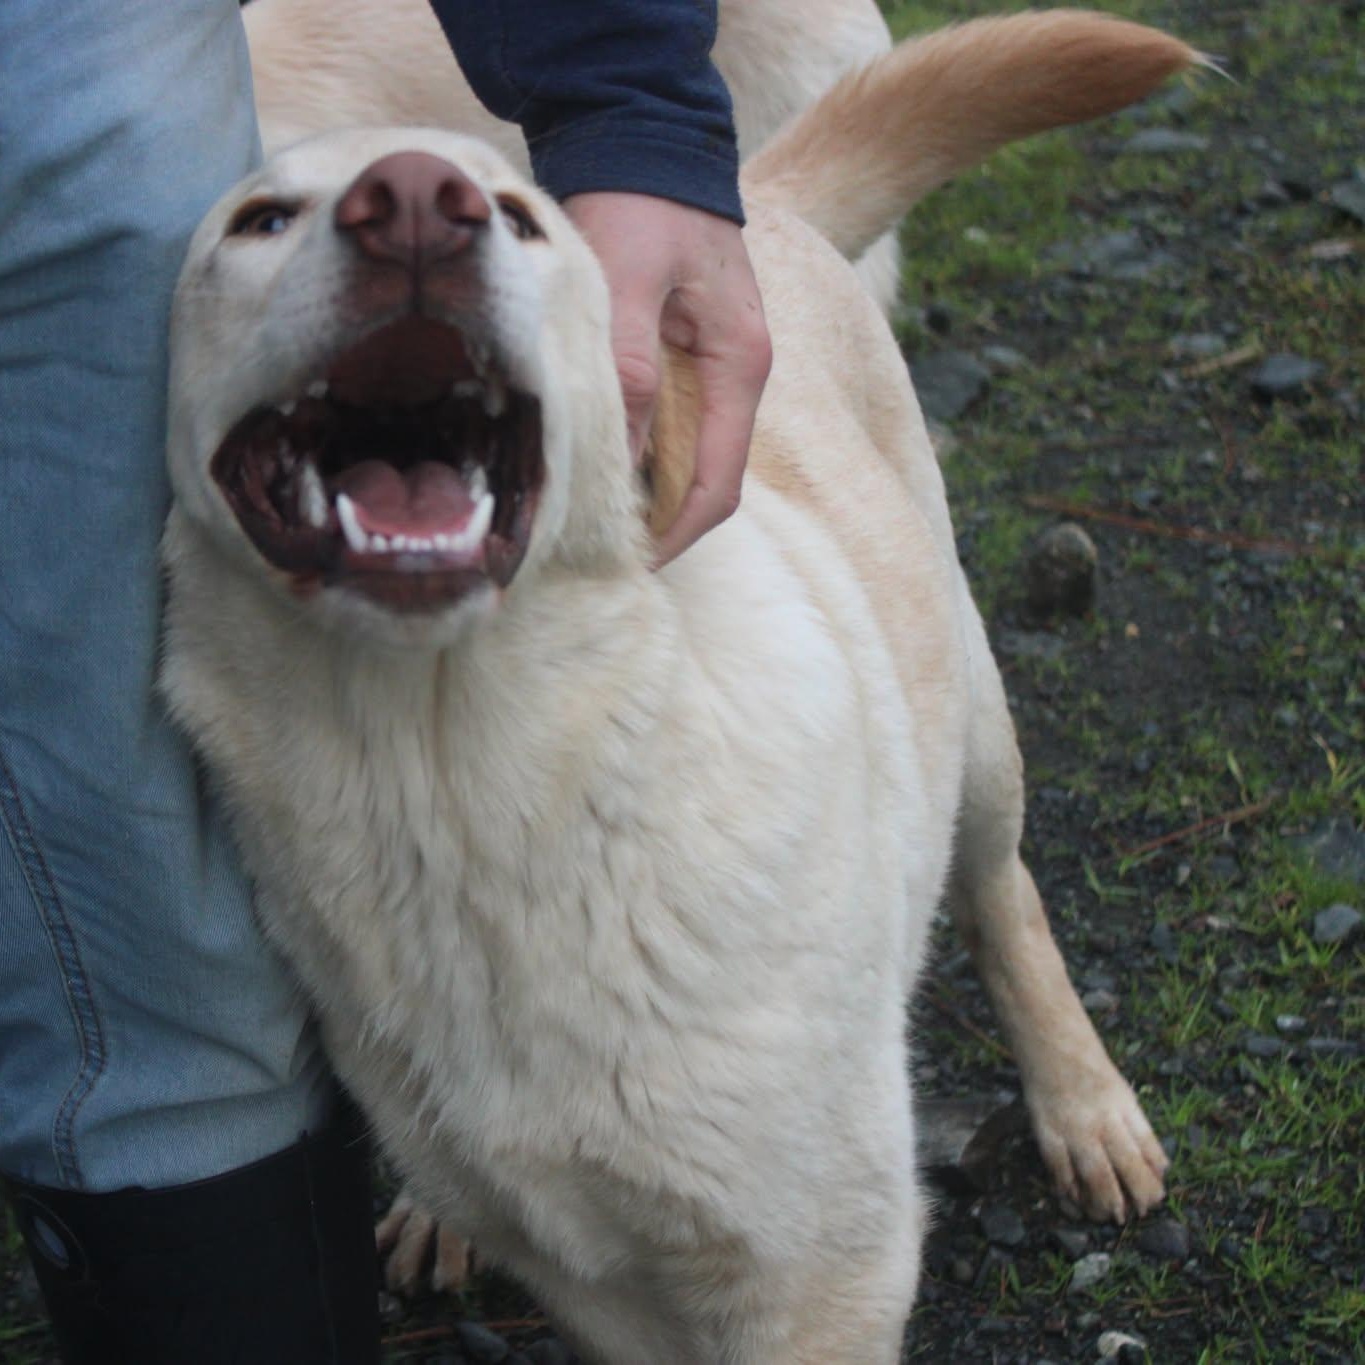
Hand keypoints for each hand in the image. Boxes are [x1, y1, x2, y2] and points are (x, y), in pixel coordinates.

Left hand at [563, 192, 771, 566]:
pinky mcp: (685, 355)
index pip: (718, 485)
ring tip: (592, 521)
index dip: (677, 535)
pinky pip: (669, 427)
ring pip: (685, 458)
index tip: (631, 565)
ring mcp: (713, 367)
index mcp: (739, 365)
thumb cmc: (640, 202)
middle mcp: (736, 376)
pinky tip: (600, 469)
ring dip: (647, 495)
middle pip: (704, 481)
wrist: (646, 137)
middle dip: (659, 525)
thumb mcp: (630, 282)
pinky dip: (640, 457)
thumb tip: (625, 460)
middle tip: (597, 553)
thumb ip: (629, 368)